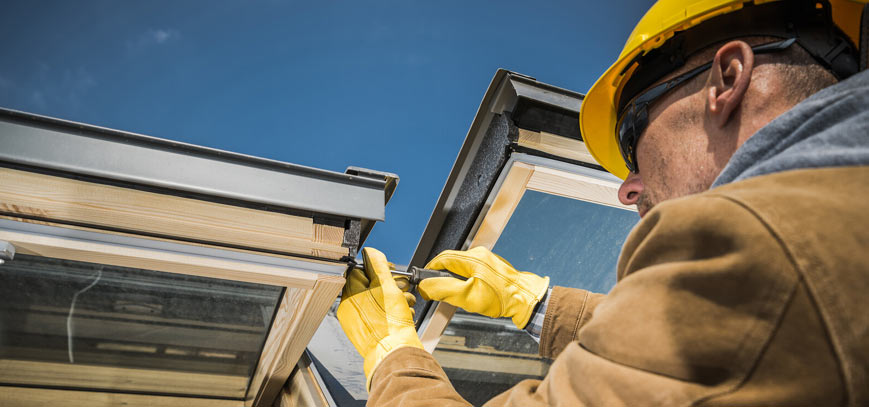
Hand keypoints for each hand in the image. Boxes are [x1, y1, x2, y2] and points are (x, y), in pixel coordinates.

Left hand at [336, 247, 421, 389]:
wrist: (396, 353)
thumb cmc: (390, 323)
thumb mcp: (386, 285)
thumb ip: (378, 265)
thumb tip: (370, 252)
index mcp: (350, 295)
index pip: (359, 271)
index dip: (377, 268)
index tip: (390, 270)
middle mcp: (350, 308)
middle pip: (370, 286)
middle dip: (391, 285)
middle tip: (402, 289)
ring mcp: (358, 322)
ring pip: (378, 301)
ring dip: (396, 299)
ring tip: (406, 305)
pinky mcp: (368, 332)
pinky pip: (379, 316)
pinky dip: (392, 313)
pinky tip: (403, 315)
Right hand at [418, 246, 548, 328]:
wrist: (526, 300)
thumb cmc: (502, 298)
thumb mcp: (467, 296)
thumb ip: (443, 289)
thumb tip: (425, 286)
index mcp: (472, 258)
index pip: (442, 258)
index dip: (430, 270)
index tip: (424, 281)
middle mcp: (480, 255)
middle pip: (451, 262)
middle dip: (442, 276)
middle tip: (437, 291)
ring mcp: (488, 260)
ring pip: (461, 267)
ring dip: (454, 280)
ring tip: (455, 295)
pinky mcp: (493, 268)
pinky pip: (472, 271)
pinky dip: (465, 281)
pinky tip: (469, 293)